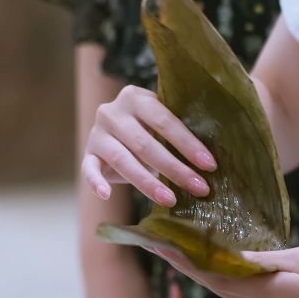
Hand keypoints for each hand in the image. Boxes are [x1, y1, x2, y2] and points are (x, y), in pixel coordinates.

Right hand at [82, 85, 214, 207]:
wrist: (115, 133)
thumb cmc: (148, 129)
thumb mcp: (160, 122)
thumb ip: (177, 130)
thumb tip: (211, 159)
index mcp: (136, 97)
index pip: (164, 120)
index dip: (188, 144)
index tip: (210, 165)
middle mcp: (112, 111)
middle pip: (145, 143)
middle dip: (175, 168)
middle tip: (199, 188)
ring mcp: (97, 133)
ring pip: (122, 160)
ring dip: (147, 182)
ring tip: (170, 200)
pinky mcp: (87, 154)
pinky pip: (89, 170)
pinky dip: (96, 182)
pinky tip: (106, 195)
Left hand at [138, 239, 298, 297]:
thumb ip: (265, 259)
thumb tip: (227, 255)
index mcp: (264, 297)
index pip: (211, 276)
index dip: (181, 258)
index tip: (155, 240)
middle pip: (212, 282)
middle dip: (183, 259)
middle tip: (155, 236)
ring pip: (225, 284)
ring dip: (202, 264)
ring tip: (178, 240)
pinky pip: (241, 286)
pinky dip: (223, 269)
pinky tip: (215, 253)